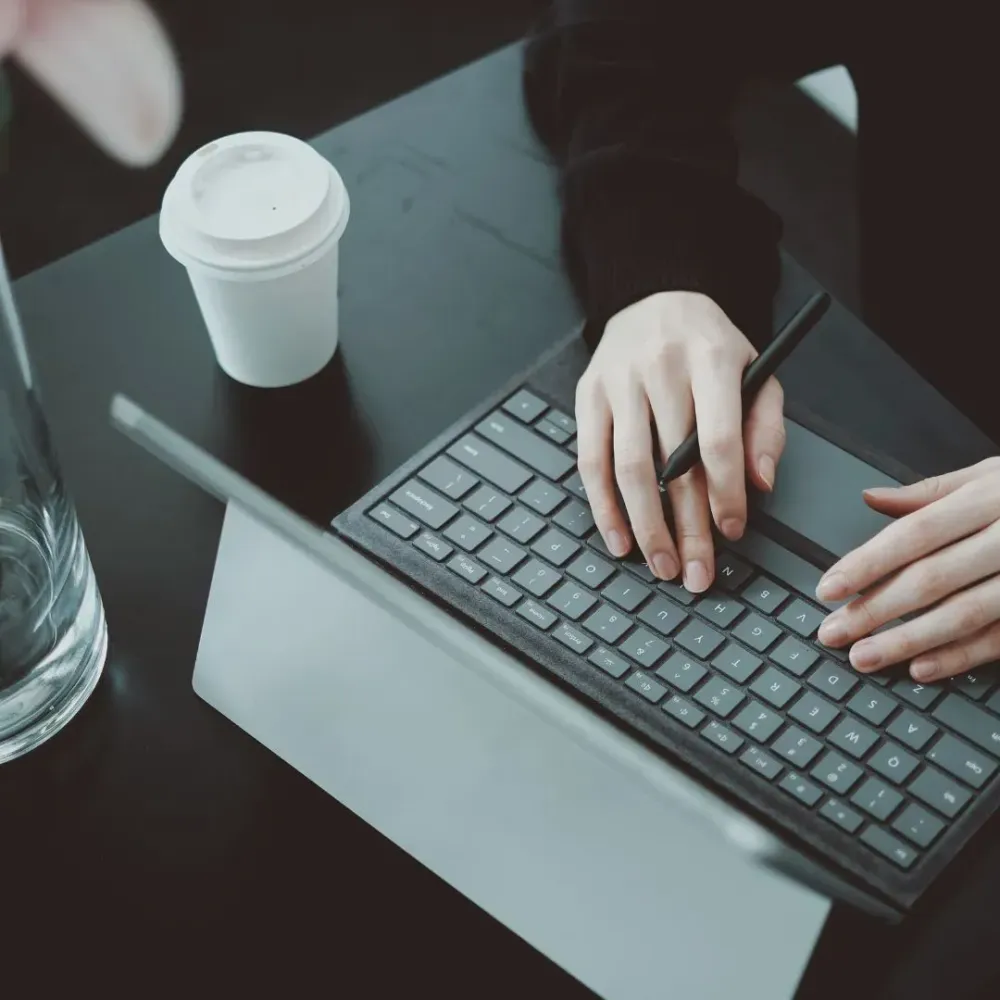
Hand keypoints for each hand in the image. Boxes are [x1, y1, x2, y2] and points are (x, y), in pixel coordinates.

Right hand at [575, 291, 785, 590]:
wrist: (656, 298)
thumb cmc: (709, 347)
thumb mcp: (757, 373)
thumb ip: (765, 428)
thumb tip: (759, 483)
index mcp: (711, 359)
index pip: (717, 440)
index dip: (725, 493)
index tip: (732, 531)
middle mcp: (661, 369)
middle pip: (672, 465)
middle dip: (686, 527)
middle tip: (696, 571)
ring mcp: (618, 382)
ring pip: (629, 468)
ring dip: (645, 525)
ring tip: (661, 564)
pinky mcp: (588, 396)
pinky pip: (590, 461)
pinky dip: (603, 506)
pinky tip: (619, 538)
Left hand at [816, 458, 999, 680]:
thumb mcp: (991, 477)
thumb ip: (930, 493)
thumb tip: (870, 499)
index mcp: (990, 496)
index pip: (915, 534)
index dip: (867, 563)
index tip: (828, 588)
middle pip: (931, 578)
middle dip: (875, 609)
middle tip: (831, 632)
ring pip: (964, 613)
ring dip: (908, 640)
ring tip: (864, 657)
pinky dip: (961, 656)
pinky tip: (921, 668)